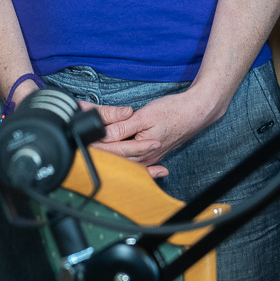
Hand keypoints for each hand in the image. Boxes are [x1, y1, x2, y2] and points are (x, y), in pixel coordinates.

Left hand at [93, 90, 223, 179]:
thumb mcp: (143, 116)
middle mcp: (145, 157)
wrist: (196, 112)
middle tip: (85, 147)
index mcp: (139, 149)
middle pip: (117, 158)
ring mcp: (151, 156)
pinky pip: (141, 163)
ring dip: (113, 158)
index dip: (95, 145)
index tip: (83, 140)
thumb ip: (122, 128)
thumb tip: (103, 135)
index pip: (111, 150)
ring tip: (97, 156)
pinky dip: (133, 166)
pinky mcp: (156, 151)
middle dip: (100, 152)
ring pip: (127, 161)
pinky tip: (128, 169)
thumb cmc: (172, 111)